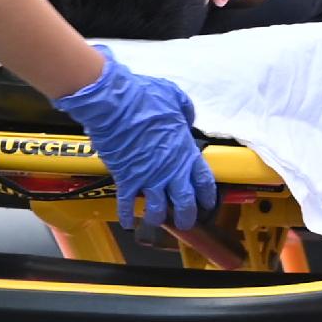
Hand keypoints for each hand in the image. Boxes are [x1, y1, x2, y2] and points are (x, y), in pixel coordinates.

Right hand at [56, 52, 218, 227]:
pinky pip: (127, 204)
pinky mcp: (126, 179)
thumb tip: (187, 118)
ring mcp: (148, 177)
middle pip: (185, 202)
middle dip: (187, 216)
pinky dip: (127, 215)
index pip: (204, 181)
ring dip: (158, 218)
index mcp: (185, 150)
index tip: (207, 204)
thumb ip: (185, 111)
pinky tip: (128, 223)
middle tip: (186, 223)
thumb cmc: (145, 97)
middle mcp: (170, 169)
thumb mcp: (175, 97)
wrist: (113, 104)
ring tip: (156, 220)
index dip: (207, 196)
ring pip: (158, 209)